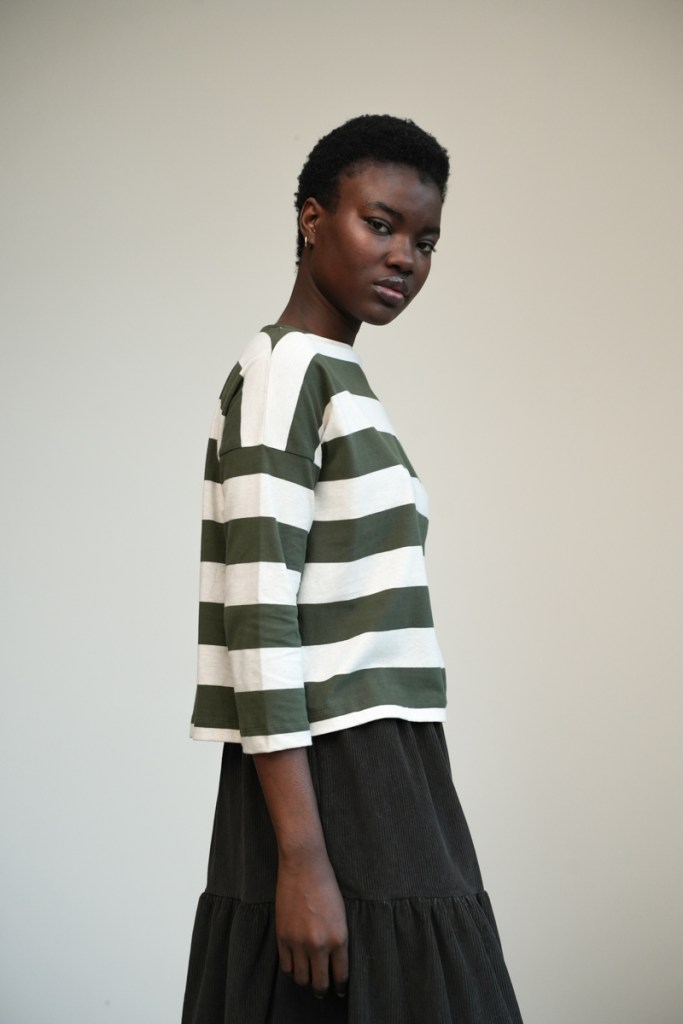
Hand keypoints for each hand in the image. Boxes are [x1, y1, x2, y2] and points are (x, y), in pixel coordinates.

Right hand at [275, 848, 348, 998]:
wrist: (304, 867)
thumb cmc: (326, 886)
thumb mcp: (341, 915)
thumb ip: (338, 940)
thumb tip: (334, 961)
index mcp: (339, 939)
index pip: (340, 975)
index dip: (340, 986)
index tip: (339, 989)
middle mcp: (319, 945)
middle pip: (320, 983)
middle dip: (322, 989)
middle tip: (322, 989)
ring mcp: (298, 942)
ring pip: (301, 978)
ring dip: (305, 980)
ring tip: (308, 976)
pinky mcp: (282, 937)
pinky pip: (285, 966)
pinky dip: (291, 969)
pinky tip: (295, 965)